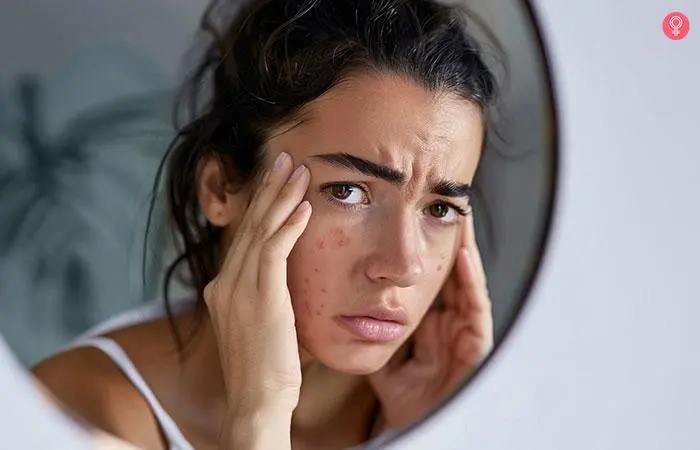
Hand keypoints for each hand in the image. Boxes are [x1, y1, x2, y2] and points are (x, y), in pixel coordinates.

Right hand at [202, 152, 310, 445]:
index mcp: (223, 288)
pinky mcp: (260, 298)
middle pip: (249, 224)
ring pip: (261, 230)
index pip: (244, 235)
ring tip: (297, 169)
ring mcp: (238, 289)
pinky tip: (304, 206)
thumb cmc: (266, 367)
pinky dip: (289, 225)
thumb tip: (284, 276)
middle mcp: (225, 282)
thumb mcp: (259, 324)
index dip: (260, 204)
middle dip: (268, 188)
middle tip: (284, 158)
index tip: (276, 180)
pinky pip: (275, 251)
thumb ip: (265, 295)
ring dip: (281, 197)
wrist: (257, 401)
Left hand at [367, 212, 492, 430]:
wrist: (417, 425)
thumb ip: (370, 329)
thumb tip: (343, 303)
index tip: (410, 220)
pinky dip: (470, 279)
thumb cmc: (403, 396)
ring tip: (455, 217)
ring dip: (463, 249)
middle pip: (450, 273)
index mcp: (430, 322)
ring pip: (467, 281)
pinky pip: (477, 306)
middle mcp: (451, 322)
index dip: (422, 250)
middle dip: (446, 241)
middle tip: (438, 207)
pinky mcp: (478, 344)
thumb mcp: (383, 353)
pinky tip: (461, 253)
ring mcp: (465, 331)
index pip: (429, 278)